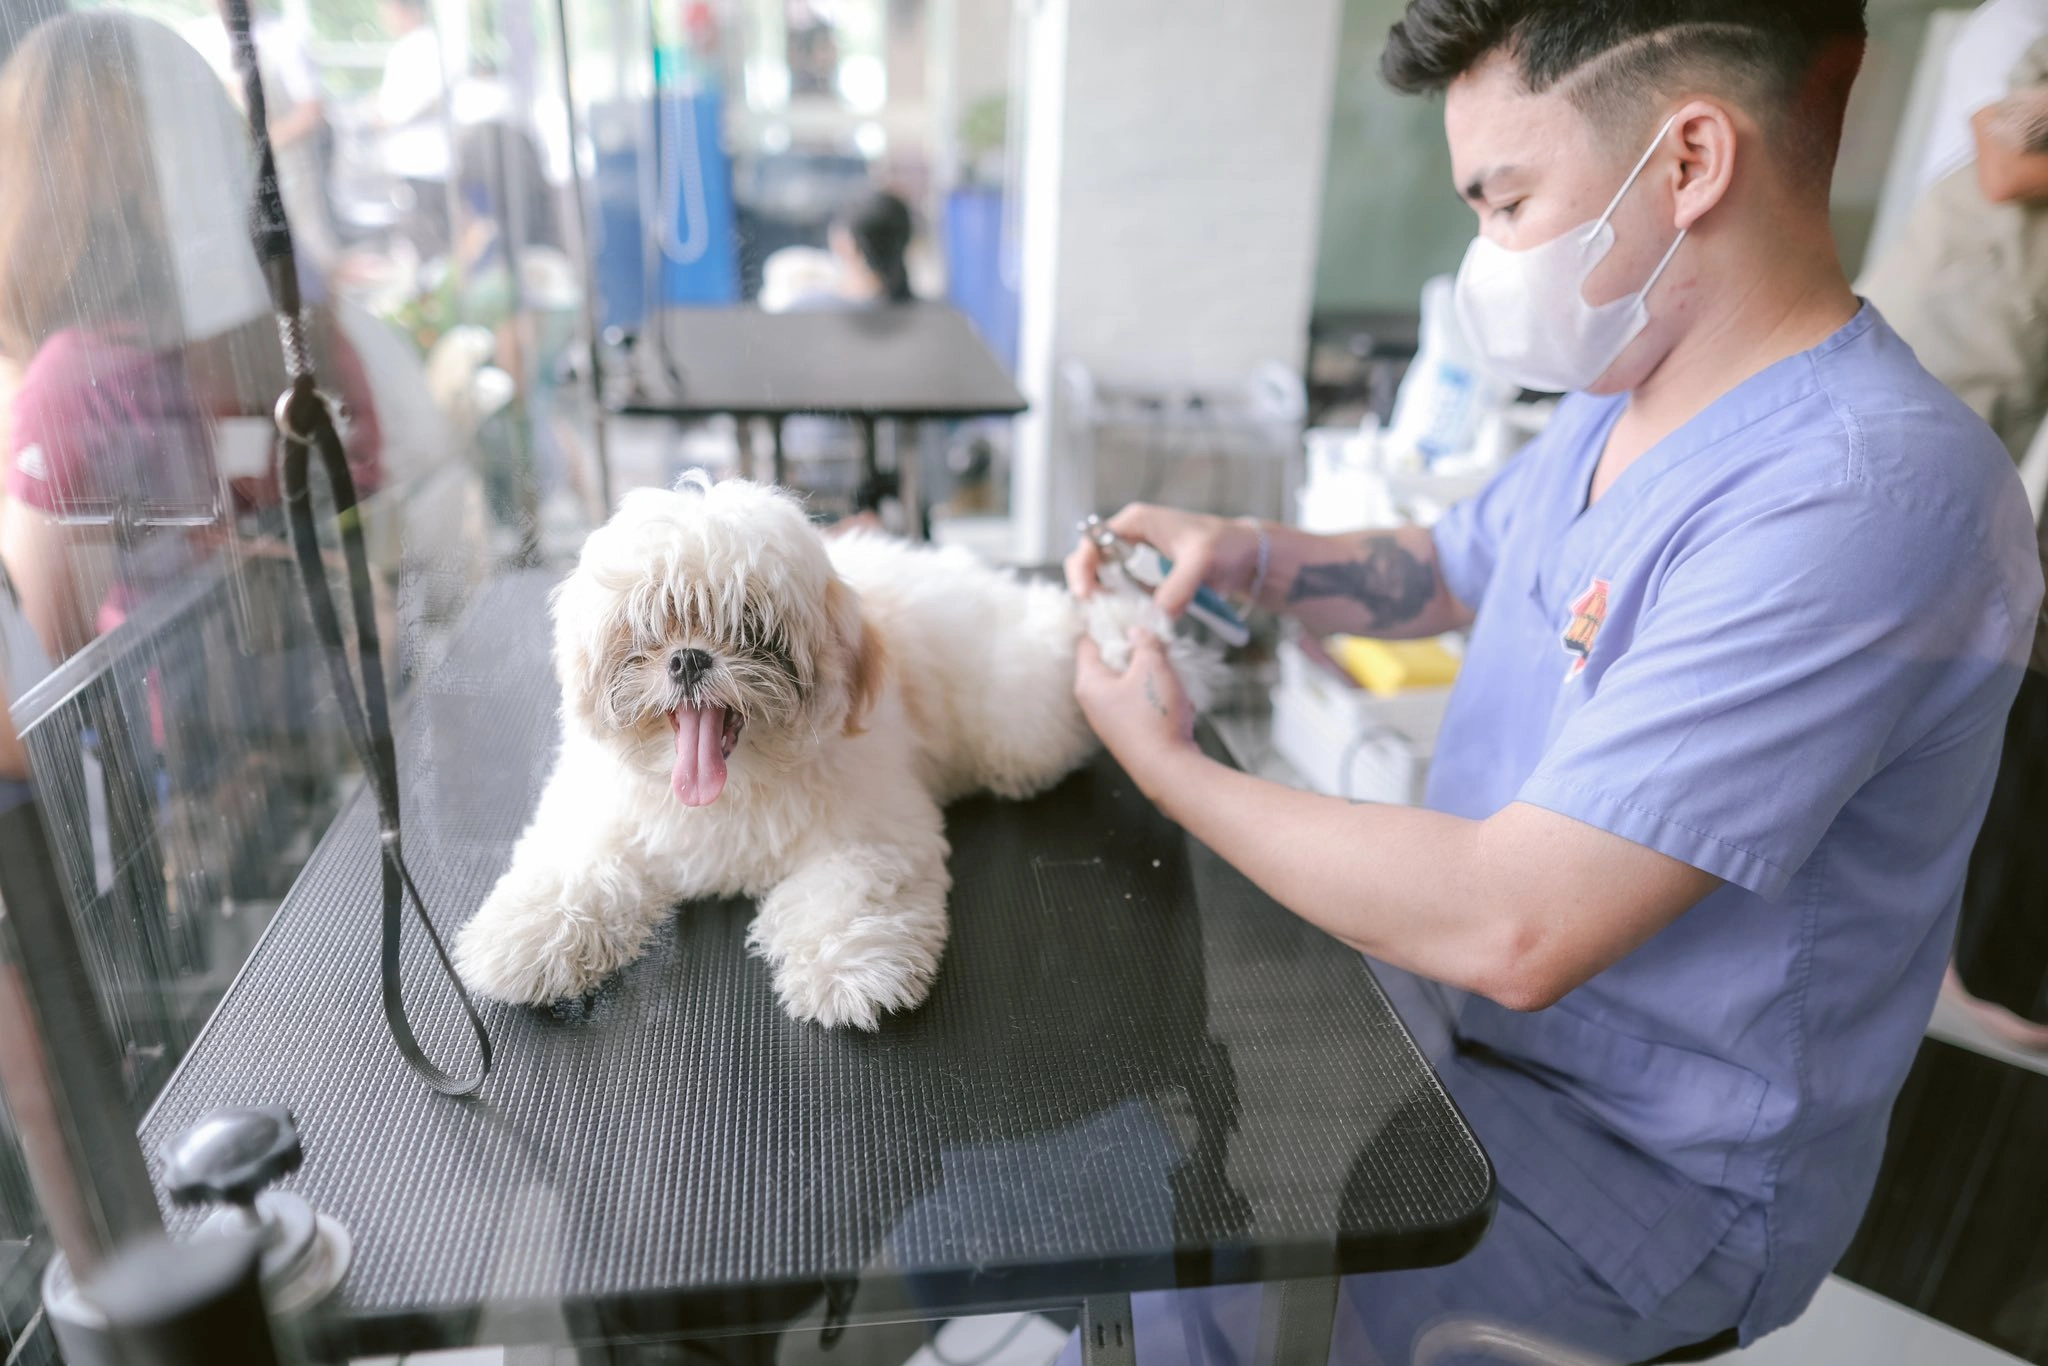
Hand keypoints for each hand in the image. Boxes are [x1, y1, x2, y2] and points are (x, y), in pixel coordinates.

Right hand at [1064, 503, 1262, 617]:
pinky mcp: (1148, 580)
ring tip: (1116, 622)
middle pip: (1092, 564)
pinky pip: (1126, 596)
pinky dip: (1126, 610)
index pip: (1092, 542)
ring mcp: (1138, 561)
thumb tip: (1159, 614)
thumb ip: (1179, 586)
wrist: (1247, 556)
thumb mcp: (1202, 561)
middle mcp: (1131, 539)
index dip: (1082, 568)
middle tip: (1098, 614)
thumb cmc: (1226, 544)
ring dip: (1108, 603)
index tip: (1087, 595)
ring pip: (1107, 583)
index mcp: (1135, 522)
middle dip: (1091, 589)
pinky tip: (1134, 624)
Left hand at [1074, 628, 1196, 790]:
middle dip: (1133, 649)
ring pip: (1127, 681)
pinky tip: (1172, 696)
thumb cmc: (1154, 716)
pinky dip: (1154, 694)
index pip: (1087, 641)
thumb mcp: (1152, 665)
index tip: (1125, 613)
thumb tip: (1138, 631)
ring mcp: (1110, 719)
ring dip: (1147, 672)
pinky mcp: (1129, 732)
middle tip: (1154, 640)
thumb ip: (1144, 641)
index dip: (1105, 623)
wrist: (1169, 769)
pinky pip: (1138, 702)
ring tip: (1167, 669)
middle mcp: (1093, 703)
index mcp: (1088, 682)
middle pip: (1108, 661)